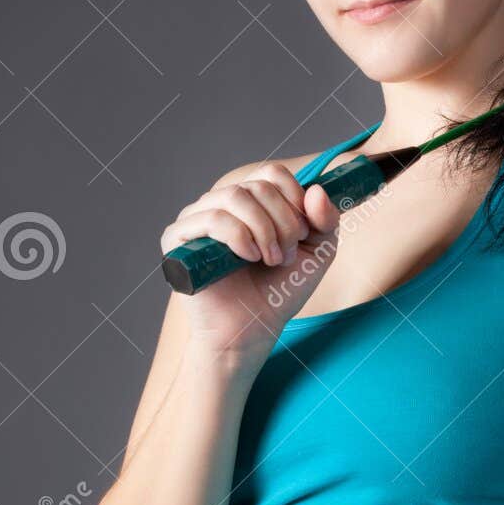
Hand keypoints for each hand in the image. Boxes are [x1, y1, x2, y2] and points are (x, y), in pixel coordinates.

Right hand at [160, 162, 340, 359]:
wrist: (252, 331)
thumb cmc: (279, 291)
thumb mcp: (318, 251)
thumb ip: (325, 219)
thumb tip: (316, 189)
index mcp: (250, 202)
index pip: (272, 173)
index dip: (295, 199)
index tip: (304, 233)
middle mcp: (221, 204)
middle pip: (258, 185)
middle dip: (284, 222)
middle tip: (286, 256)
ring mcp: (196, 219)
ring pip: (235, 197)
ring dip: (264, 230)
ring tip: (271, 260)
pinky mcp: (178, 239)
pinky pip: (212, 218)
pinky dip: (239, 236)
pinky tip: (248, 258)